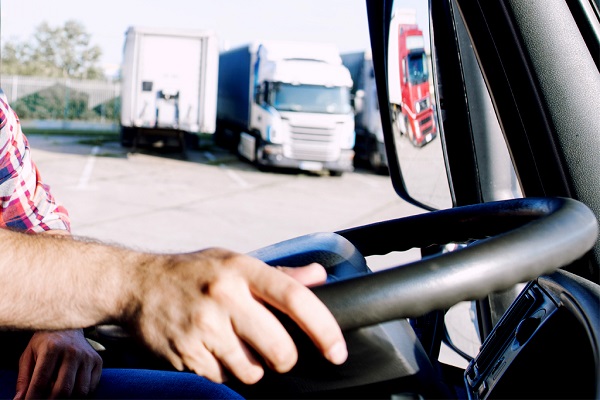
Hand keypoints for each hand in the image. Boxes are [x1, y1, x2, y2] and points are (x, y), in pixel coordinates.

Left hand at [15, 329, 101, 398]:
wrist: (69, 326)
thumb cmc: (45, 343)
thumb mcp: (29, 355)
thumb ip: (23, 378)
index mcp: (52, 347)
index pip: (41, 381)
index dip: (33, 397)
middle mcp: (72, 351)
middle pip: (62, 389)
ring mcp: (87, 357)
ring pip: (79, 391)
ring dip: (67, 399)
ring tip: (56, 396)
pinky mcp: (98, 361)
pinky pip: (91, 387)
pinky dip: (80, 394)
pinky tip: (70, 390)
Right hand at [124, 248, 346, 384]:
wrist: (138, 284)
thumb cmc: (194, 272)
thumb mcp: (236, 262)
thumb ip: (280, 274)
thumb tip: (320, 276)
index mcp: (242, 269)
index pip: (295, 298)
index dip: (323, 328)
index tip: (336, 350)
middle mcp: (224, 296)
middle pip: (279, 348)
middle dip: (284, 358)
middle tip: (275, 350)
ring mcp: (203, 327)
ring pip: (251, 370)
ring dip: (250, 366)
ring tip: (232, 342)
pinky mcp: (186, 353)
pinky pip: (221, 378)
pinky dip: (222, 371)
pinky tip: (209, 348)